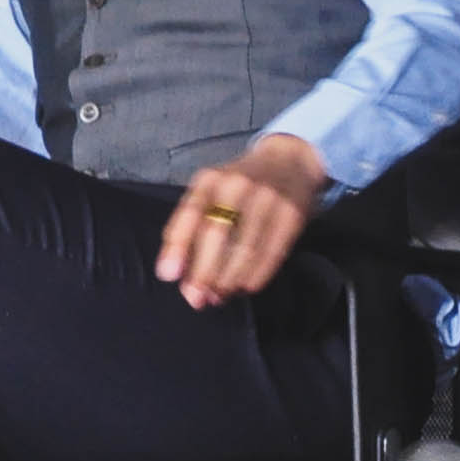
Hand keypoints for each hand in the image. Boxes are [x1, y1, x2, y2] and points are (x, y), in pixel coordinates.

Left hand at [156, 133, 327, 308]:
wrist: (289, 161)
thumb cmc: (239, 186)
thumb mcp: (210, 192)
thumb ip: (189, 227)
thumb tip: (173, 273)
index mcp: (210, 179)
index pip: (190, 212)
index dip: (178, 245)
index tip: (168, 275)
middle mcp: (238, 185)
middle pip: (217, 234)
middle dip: (204, 272)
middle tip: (196, 298)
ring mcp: (267, 198)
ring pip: (244, 247)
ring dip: (229, 279)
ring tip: (218, 297)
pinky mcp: (291, 214)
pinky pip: (272, 252)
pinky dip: (257, 275)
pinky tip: (245, 287)